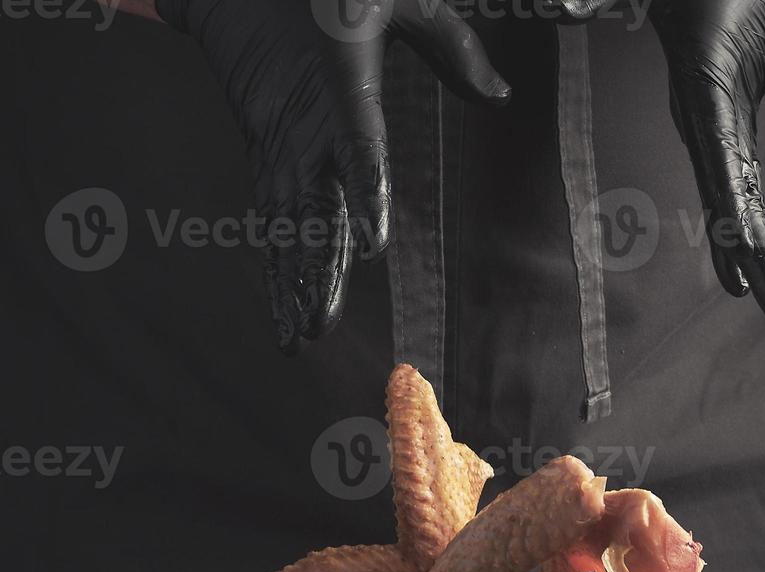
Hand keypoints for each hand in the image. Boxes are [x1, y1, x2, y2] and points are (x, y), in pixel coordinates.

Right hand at [155, 0, 509, 351]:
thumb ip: (452, 45)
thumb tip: (502, 95)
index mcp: (341, 87)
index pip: (358, 148)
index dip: (364, 195)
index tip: (372, 242)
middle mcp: (305, 128)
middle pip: (312, 209)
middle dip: (316, 271)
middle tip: (321, 323)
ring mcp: (278, 149)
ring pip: (284, 227)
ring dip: (290, 284)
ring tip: (298, 334)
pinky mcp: (263, 159)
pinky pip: (267, 220)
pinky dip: (272, 266)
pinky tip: (278, 306)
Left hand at [647, 0, 764, 326]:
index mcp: (732, 127)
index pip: (747, 200)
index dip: (760, 245)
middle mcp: (714, 139)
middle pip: (740, 217)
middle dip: (761, 269)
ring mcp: (706, 125)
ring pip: (728, 204)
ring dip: (745, 254)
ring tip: (762, 300)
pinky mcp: (703, 104)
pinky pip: (720, 166)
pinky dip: (730, 207)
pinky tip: (739, 250)